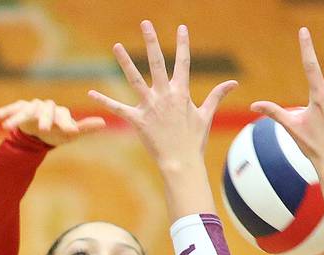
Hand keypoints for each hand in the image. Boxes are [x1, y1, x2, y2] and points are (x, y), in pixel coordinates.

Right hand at [0, 99, 105, 146]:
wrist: (40, 132)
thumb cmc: (58, 132)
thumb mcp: (71, 133)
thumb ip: (85, 128)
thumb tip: (104, 122)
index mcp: (59, 112)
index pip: (64, 116)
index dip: (67, 123)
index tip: (71, 131)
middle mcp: (44, 106)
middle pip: (43, 111)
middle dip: (43, 119)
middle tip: (44, 128)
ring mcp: (29, 107)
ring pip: (23, 111)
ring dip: (15, 118)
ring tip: (7, 128)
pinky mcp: (16, 110)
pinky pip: (7, 111)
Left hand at [87, 21, 236, 171]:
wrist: (182, 163)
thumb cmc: (194, 141)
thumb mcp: (206, 116)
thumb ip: (216, 96)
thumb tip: (234, 83)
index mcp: (181, 93)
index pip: (183, 63)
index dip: (183, 44)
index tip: (181, 27)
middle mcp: (165, 96)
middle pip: (157, 63)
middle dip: (151, 41)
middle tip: (145, 23)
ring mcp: (150, 107)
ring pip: (135, 79)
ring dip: (125, 62)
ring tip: (116, 46)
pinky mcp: (138, 120)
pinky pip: (119, 108)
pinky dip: (104, 101)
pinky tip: (90, 94)